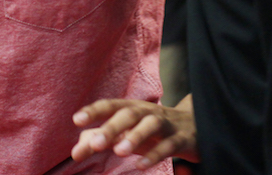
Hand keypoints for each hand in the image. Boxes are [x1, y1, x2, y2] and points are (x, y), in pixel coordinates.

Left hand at [72, 95, 197, 168]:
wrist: (196, 127)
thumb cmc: (153, 131)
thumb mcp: (127, 132)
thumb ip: (101, 140)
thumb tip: (75, 152)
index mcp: (132, 108)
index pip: (111, 105)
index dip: (94, 111)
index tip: (77, 120)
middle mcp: (148, 112)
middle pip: (129, 114)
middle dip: (111, 127)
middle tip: (95, 143)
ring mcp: (166, 125)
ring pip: (150, 125)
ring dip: (135, 136)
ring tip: (119, 152)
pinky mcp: (182, 139)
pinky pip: (169, 146)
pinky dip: (155, 155)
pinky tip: (141, 165)